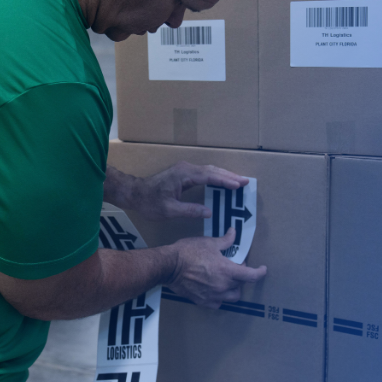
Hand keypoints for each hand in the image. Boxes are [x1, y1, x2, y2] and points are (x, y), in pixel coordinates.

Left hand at [131, 161, 248, 220]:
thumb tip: (209, 212)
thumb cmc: (149, 202)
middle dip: (229, 176)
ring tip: (239, 182)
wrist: (135, 193)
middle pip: (212, 170)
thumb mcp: (169, 210)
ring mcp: (184, 170)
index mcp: (184, 175)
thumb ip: (190, 211)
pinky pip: (204, 173)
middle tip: (246, 182)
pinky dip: (216, 177)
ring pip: (209, 170)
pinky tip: (222, 182)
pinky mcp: (183, 173)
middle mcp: (186, 169)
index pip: (209, 176)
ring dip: (224, 175)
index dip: (225, 180)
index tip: (239, 185)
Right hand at [166, 228, 266, 308]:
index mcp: (227, 271)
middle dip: (240, 275)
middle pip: (241, 284)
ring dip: (233, 288)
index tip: (263, 269)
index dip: (260, 272)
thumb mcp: (209, 243)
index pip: (252, 276)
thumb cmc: (189, 252)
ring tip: (227, 280)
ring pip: (232, 297)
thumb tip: (234, 233)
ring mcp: (213, 296)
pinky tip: (215, 289)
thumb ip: (225, 241)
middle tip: (234, 267)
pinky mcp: (203, 301)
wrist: (169, 266)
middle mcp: (223, 286)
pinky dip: (220, 297)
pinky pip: (218, 303)